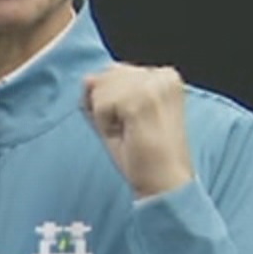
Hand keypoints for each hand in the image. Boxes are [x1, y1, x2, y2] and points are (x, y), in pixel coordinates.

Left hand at [82, 63, 194, 199]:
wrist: (165, 181)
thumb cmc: (143, 152)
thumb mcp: (118, 113)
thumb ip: (103, 91)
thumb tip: (88, 78)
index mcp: (164, 76)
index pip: (113, 72)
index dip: (110, 102)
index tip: (133, 123)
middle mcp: (163, 75)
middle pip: (104, 76)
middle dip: (105, 106)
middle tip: (130, 130)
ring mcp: (154, 86)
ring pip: (100, 88)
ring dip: (105, 115)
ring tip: (129, 132)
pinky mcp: (143, 99)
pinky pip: (100, 104)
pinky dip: (104, 124)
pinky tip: (126, 135)